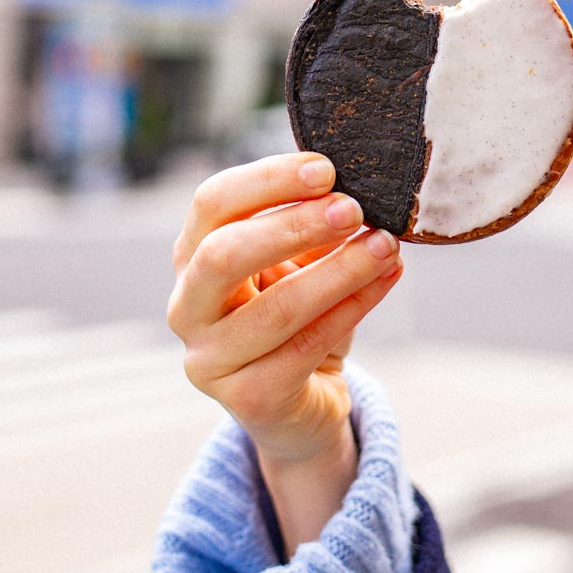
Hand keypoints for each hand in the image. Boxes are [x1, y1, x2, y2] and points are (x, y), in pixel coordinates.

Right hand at [166, 152, 403, 467]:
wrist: (304, 403)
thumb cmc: (300, 318)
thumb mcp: (300, 264)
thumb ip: (312, 227)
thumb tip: (353, 191)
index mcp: (191, 258)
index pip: (212, 204)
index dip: (267, 181)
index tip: (327, 168)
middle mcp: (186, 308)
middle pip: (224, 254)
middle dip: (294, 226)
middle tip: (353, 209)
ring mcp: (210, 360)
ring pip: (277, 308)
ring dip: (340, 270)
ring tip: (386, 245)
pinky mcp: (248, 400)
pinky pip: (307, 347)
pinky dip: (353, 307)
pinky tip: (386, 280)